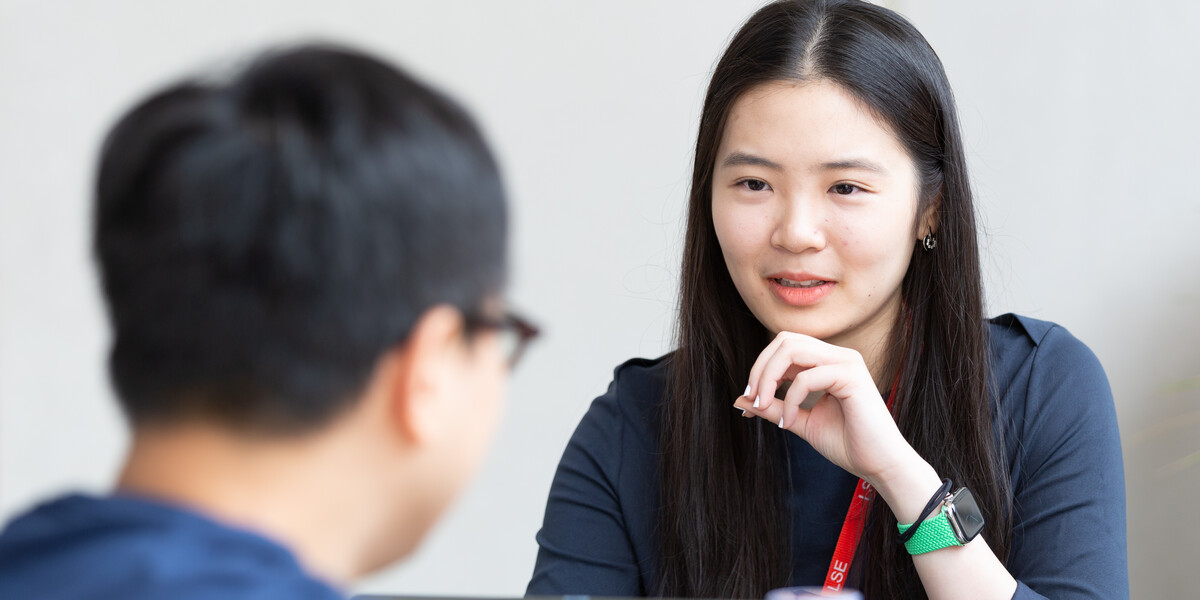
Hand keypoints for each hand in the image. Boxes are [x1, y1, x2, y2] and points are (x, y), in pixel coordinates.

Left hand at [732, 331, 917, 485]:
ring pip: (792, 349)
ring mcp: (847, 362)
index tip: (749, 402)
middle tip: (752, 400)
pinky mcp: (852, 376)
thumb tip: (739, 399)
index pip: (784, 346)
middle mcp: (838, 355)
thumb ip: (773, 407)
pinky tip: (789, 422)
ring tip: (763, 406)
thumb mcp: (799, 421)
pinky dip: (790, 400)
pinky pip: (807, 377)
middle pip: (784, 340)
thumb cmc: (846, 443)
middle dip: (760, 369)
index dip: (760, 369)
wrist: (880, 465)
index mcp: (827, 362)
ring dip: (769, 378)